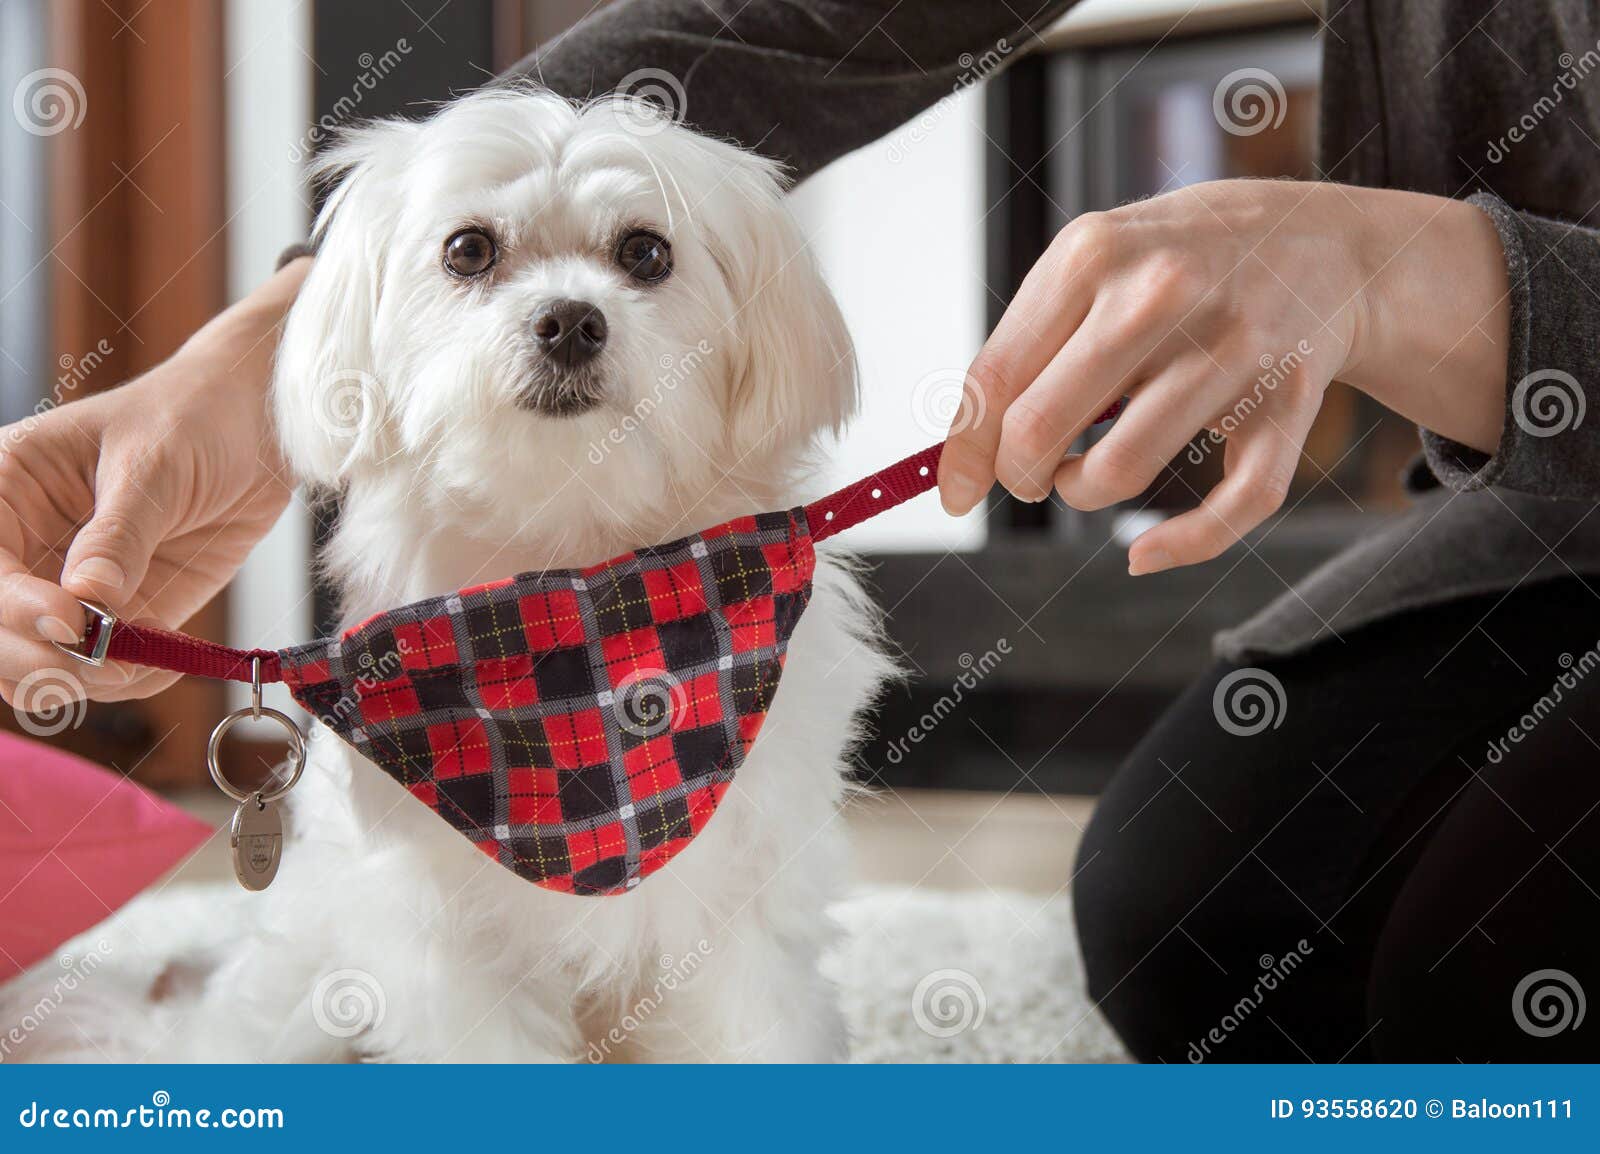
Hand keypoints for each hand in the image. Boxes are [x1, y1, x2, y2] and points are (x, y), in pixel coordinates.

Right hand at [0, 258, 308, 702]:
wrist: (256, 429)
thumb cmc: (193, 419)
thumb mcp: (152, 464)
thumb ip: (120, 534)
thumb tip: (86, 600)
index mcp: (2, 491)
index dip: (12, 608)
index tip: (71, 622)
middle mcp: (20, 546)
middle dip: (36, 657)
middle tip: (99, 658)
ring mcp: (65, 587)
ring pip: (34, 665)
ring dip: (82, 682)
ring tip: (141, 662)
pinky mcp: (117, 615)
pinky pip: (100, 670)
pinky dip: (127, 680)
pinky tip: (167, 662)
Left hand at [937, 180, 1508, 572]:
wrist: (1327, 246)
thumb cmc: (1183, 263)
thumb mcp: (1097, 263)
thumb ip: (1033, 341)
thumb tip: (965, 453)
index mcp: (1092, 255)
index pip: (995, 379)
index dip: (964, 452)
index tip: (954, 493)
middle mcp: (1161, 294)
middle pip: (1039, 431)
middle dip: (1019, 475)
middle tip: (1032, 473)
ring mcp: (1231, 349)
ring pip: (1117, 474)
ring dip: (1083, 494)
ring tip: (1088, 472)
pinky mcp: (1286, 404)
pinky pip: (1228, 509)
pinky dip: (1176, 547)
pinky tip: (1144, 550)